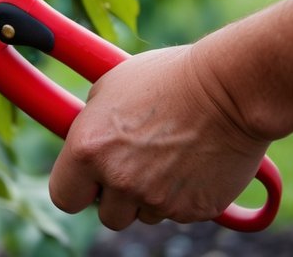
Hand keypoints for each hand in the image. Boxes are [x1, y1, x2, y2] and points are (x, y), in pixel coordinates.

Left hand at [49, 45, 269, 228]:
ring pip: (144, 214)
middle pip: (107, 215)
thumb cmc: (167, 78)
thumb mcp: (110, 88)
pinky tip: (191, 162)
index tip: (87, 180)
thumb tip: (84, 139)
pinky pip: (178, 212)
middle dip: (117, 196)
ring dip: (150, 196)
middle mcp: (119, 180)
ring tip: (167, 156)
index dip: (76, 188)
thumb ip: (91, 125)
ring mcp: (157, 199)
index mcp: (88, 150)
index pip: (64, 196)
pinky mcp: (193, 209)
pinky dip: (182, 196)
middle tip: (133, 165)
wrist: (229, 89)